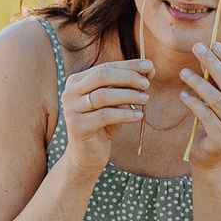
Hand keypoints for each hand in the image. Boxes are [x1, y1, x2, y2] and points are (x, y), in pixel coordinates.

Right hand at [58, 59, 150, 180]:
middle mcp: (70, 92)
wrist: (88, 154)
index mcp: (77, 81)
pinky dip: (125, 114)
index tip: (150, 66)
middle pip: (102, 75)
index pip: (106, 67)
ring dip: (129, 95)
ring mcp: (71, 109)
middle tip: (147, 84)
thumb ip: (126, 85)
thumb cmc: (103, 125)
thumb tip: (149, 68)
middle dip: (128, 77)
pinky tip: (139, 116)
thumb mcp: (115, 102)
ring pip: (103, 96)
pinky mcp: (77, 126)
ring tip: (145, 99)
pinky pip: (105, 116)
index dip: (129, 65)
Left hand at [176, 40, 220, 171]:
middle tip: (196, 49)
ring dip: (198, 83)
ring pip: (217, 99)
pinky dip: (193, 103)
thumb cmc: (220, 123)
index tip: (214, 45)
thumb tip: (208, 52)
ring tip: (183, 72)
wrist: (214, 158)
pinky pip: (205, 116)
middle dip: (213, 64)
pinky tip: (183, 94)